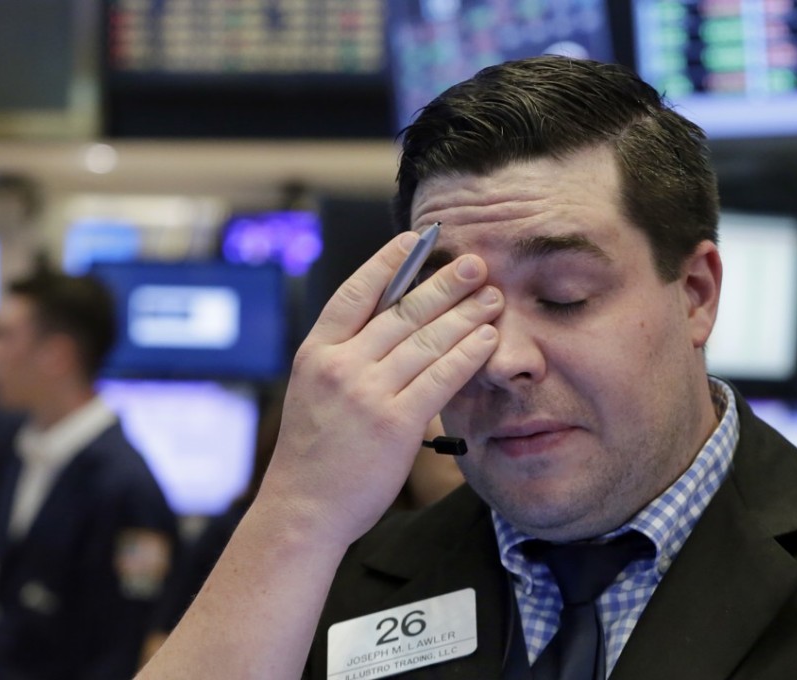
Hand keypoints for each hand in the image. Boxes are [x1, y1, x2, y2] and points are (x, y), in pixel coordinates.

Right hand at [260, 232, 502, 543]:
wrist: (303, 508)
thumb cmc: (313, 452)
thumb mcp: (315, 391)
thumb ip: (346, 356)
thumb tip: (390, 322)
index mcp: (316, 352)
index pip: (356, 293)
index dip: (388, 262)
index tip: (416, 240)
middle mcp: (340, 365)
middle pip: (401, 311)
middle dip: (444, 282)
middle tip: (476, 263)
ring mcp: (367, 393)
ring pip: (426, 340)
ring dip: (465, 313)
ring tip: (492, 296)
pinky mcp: (395, 422)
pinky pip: (440, 377)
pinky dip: (468, 353)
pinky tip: (488, 338)